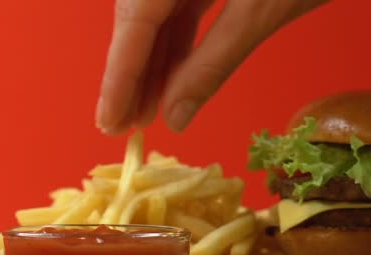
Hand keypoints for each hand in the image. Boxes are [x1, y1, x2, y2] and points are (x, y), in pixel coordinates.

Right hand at [96, 0, 328, 133]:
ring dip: (153, 64)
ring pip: (157, 17)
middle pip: (138, 18)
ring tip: (147, 113)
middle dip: (132, 75)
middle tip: (125, 126)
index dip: (120, 74)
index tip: (109, 120)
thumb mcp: (260, 13)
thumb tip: (175, 116)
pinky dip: (177, 45)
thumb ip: (213, 62)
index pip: (136, 18)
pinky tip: (172, 79)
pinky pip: (180, 8)